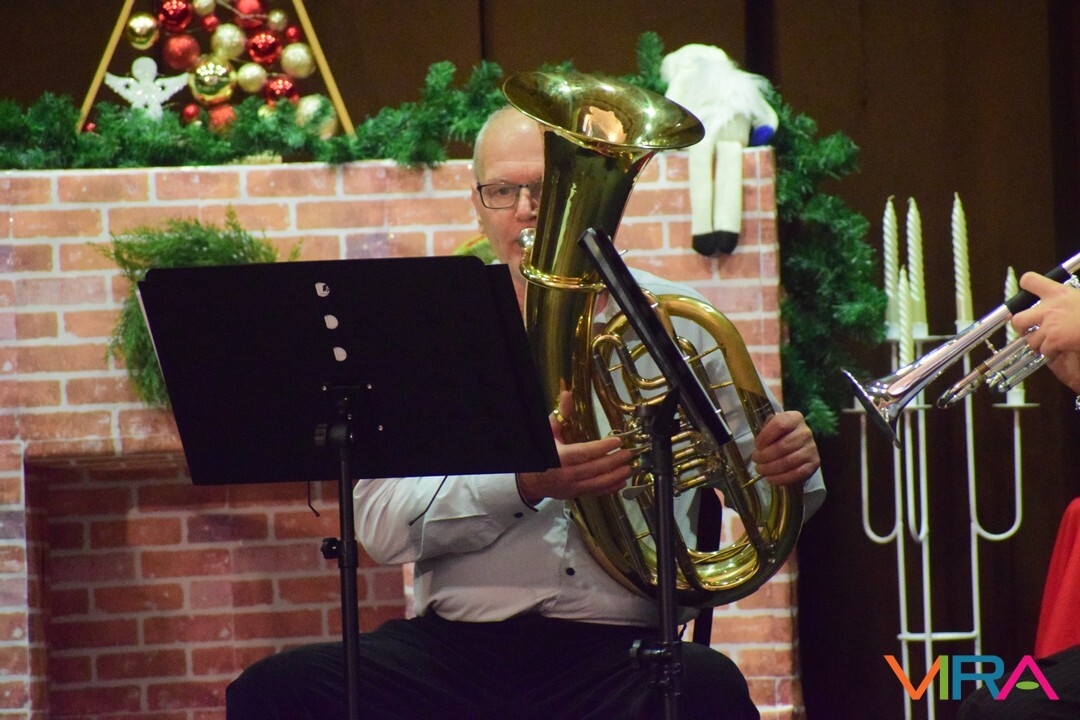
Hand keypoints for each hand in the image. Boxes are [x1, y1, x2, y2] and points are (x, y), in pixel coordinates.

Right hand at [516, 391, 632, 504]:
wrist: (529, 480)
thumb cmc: (540, 452)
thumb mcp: (548, 432)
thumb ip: (561, 414)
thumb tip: (567, 394)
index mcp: (559, 457)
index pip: (584, 452)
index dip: (602, 447)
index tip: (618, 441)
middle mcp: (566, 474)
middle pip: (595, 468)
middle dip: (614, 461)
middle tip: (629, 453)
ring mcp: (571, 487)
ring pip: (598, 482)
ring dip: (616, 476)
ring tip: (629, 468)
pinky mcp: (575, 494)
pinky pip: (595, 492)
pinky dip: (610, 488)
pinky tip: (621, 482)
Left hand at [750, 411, 819, 485]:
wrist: (797, 444)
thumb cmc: (779, 434)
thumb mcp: (771, 426)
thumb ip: (765, 429)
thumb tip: (760, 443)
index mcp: (795, 418)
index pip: (780, 425)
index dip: (765, 436)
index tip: (757, 445)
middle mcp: (806, 432)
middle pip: (783, 446)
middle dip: (765, 455)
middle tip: (756, 459)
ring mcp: (812, 448)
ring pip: (788, 461)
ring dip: (771, 468)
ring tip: (761, 469)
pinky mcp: (814, 463)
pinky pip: (797, 474)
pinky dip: (781, 478)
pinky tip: (770, 478)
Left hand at [1011, 272, 1079, 391]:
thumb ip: (1068, 299)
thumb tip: (1064, 304)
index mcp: (1058, 292)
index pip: (1030, 281)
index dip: (1027, 286)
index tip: (1028, 293)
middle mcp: (1049, 308)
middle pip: (1018, 318)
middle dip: (1020, 327)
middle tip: (1028, 330)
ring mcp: (1050, 325)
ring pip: (1030, 340)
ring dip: (1038, 344)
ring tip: (1049, 343)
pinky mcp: (1054, 339)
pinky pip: (1043, 351)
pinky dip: (1050, 353)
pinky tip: (1061, 349)